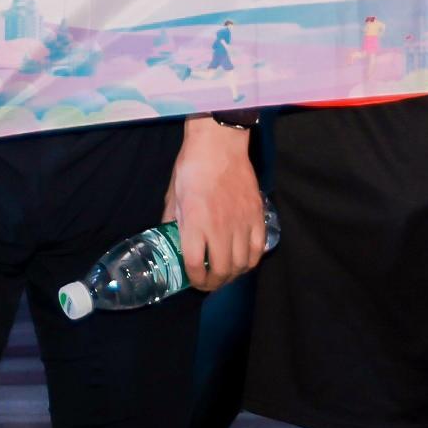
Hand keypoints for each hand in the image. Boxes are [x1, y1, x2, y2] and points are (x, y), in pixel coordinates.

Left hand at [164, 118, 266, 289]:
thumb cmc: (192, 166)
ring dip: (232, 275)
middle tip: (209, 282)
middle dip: (213, 283)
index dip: (195, 280)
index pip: (195, 265)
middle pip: (221, 270)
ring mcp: (241, 223)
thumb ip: (172, 220)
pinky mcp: (257, 216)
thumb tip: (169, 238)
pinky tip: (243, 261)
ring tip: (225, 273)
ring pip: (241, 264)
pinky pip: (258, 249)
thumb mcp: (173, 194)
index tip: (193, 281)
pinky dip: (251, 261)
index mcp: (194, 223)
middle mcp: (219, 228)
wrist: (220, 144)